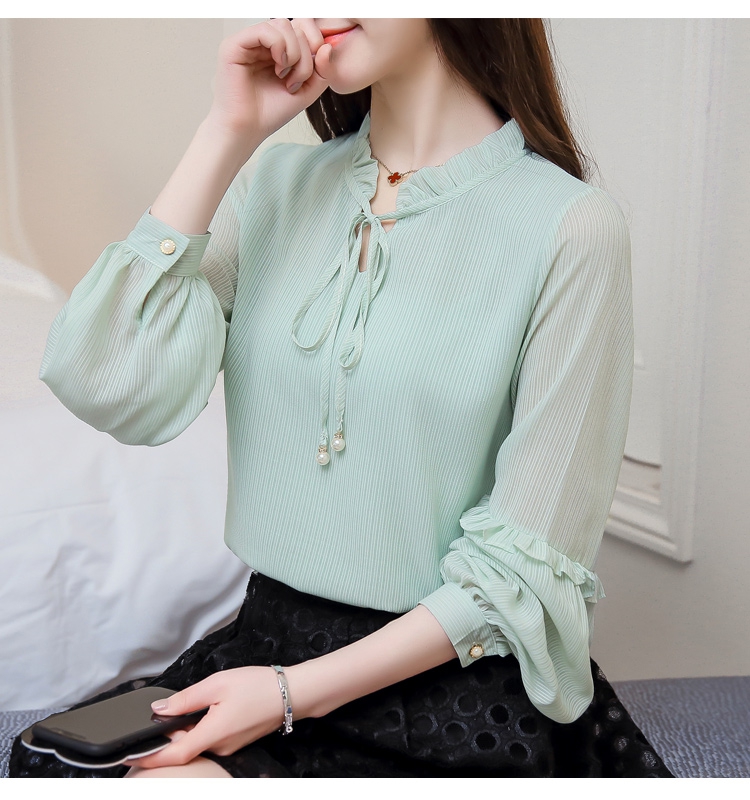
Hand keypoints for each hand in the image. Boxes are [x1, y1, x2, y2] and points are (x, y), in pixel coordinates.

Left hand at [125, 667, 283, 768]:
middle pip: (184, 747)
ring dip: (188, 729)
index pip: (173, 754)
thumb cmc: (258, 686)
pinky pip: (211, 738)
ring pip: (198, 741)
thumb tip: (160, 708)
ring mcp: (229, 745)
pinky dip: (202, 727)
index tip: (129, 756)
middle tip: (163, 714)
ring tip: (188, 707)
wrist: (292, 693)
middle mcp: (219, 746)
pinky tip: (209, 709)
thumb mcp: (218, 684)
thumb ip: (186, 698)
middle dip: (170, 735)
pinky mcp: (236, 740)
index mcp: (212, 733)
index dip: (149, 757)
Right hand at [207, 18, 332, 147]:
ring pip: (283, 24)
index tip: (312, 73)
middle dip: (305, 55)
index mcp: (279, 50)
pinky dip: (279, 47)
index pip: (303, 28)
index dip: (315, 44)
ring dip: (294, 53)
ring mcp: (249, 41)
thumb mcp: (307, 92)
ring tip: (285, 77)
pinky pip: (265, 30)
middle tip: (295, 81)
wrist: (247, 130)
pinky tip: (278, 68)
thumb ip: (323, 71)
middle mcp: (263, 42)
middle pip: (296, 26)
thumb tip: (327, 46)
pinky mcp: (234, 45)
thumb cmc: (271, 113)